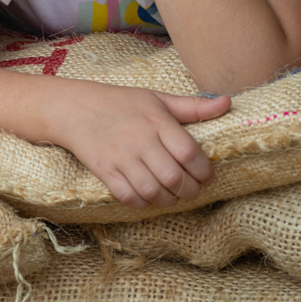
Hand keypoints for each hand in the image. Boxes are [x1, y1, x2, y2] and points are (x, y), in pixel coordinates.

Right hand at [47, 82, 228, 208]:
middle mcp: (139, 139)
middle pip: (174, 177)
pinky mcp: (104, 170)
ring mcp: (120, 156)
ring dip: (168, 199)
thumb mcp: (156, 99)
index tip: (206, 176)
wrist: (72, 108)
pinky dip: (143, 202)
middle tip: (191, 190)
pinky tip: (148, 196)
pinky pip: (129, 196)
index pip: (189, 152)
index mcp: (156, 120)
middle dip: (190, 190)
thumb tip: (227, 103)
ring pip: (153, 191)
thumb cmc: (119, 102)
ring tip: (172, 195)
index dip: (204, 171)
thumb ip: (192, 106)